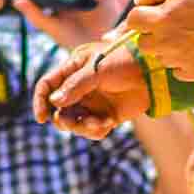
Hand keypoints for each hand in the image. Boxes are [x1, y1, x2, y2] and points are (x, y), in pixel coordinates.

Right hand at [33, 34, 151, 138]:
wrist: (153, 74)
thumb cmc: (125, 62)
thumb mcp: (98, 70)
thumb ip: (76, 85)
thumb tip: (54, 102)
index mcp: (73, 68)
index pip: (47, 85)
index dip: (40, 100)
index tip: (41, 118)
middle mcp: (79, 87)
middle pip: (58, 109)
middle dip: (64, 120)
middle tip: (74, 123)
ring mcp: (92, 102)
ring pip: (74, 122)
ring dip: (82, 128)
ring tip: (98, 124)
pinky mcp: (105, 115)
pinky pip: (91, 130)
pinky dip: (96, 131)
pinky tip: (108, 125)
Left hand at [124, 0, 193, 82]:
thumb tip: (139, 0)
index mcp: (160, 20)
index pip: (132, 20)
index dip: (142, 14)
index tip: (154, 12)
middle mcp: (164, 44)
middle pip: (143, 42)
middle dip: (153, 33)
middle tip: (173, 24)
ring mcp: (178, 61)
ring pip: (161, 56)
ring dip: (169, 47)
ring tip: (192, 34)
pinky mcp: (192, 74)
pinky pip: (178, 69)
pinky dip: (184, 61)